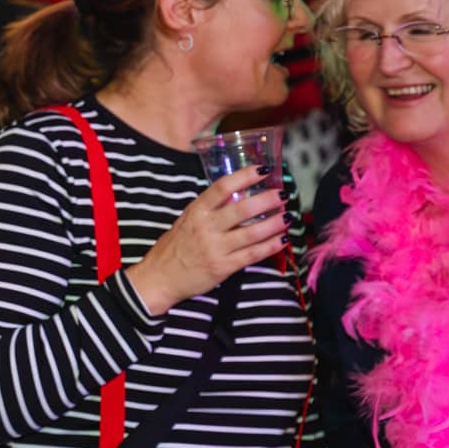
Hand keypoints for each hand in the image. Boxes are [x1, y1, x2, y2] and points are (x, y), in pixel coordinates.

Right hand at [123, 167, 287, 314]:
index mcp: (196, 211)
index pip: (222, 187)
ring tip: (288, 216)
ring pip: (251, 233)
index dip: (244, 177)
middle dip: (266, 200)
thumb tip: (237, 195)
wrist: (160, 277)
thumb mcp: (187, 220)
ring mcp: (215, 248)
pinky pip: (252, 255)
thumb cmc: (174, 247)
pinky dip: (270, 247)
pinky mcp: (223, 267)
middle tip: (282, 194)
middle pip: (242, 209)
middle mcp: (206, 227)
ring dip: (274, 224)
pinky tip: (282, 240)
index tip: (262, 170)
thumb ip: (210, 209)